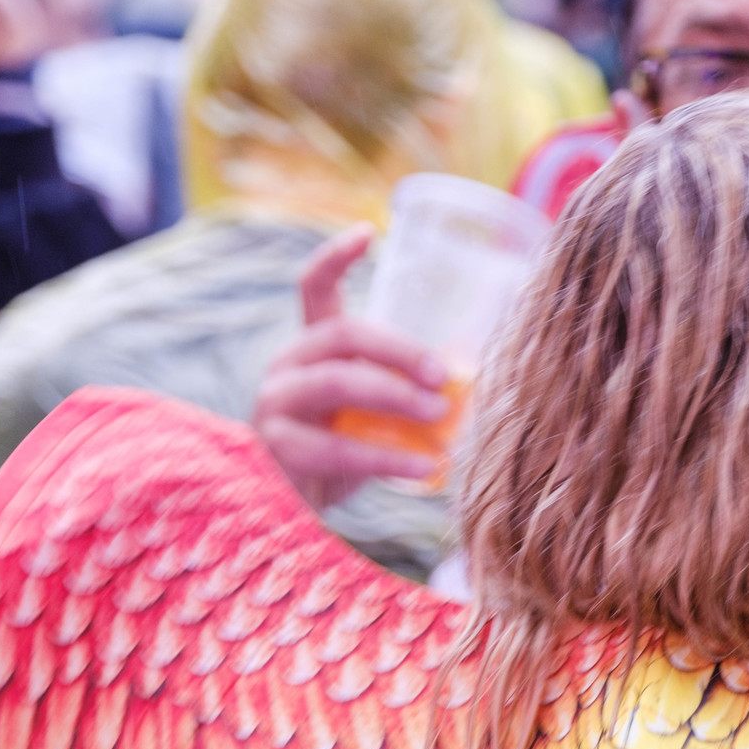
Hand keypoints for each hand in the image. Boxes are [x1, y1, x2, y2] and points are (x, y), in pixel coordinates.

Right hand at [253, 226, 451, 510]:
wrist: (291, 517)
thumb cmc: (342, 459)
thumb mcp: (373, 416)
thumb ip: (407, 391)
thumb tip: (472, 375)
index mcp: (310, 349)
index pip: (314, 288)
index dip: (336, 257)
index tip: (369, 232)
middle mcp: (287, 367)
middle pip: (342, 335)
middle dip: (398, 349)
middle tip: (442, 375)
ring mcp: (275, 405)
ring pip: (337, 384)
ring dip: (396, 396)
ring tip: (442, 416)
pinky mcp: (277, 450)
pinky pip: (338, 447)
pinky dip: (389, 458)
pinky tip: (429, 468)